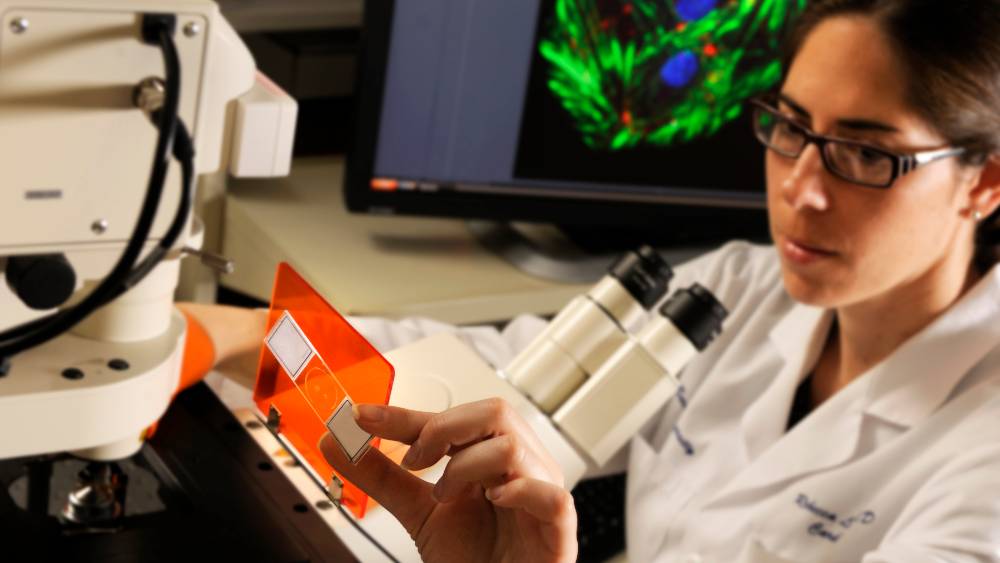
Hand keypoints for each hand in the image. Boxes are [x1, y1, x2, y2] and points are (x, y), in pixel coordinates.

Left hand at [319, 398, 577, 562]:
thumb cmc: (474, 559)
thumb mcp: (419, 512)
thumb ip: (381, 477)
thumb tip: (336, 442)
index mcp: (491, 457)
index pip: (452, 420)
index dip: (405, 415)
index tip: (362, 416)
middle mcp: (520, 468)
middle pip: (496, 412)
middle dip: (444, 428)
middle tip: (415, 459)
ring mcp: (542, 495)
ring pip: (514, 446)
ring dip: (467, 466)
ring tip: (445, 495)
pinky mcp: (558, 532)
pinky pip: (552, 496)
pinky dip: (519, 491)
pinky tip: (494, 501)